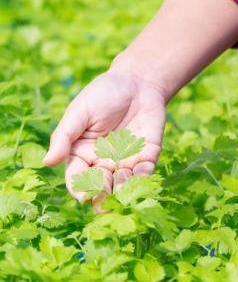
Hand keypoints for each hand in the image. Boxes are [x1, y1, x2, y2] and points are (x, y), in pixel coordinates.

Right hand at [42, 67, 166, 210]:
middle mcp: (103, 162)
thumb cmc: (102, 94)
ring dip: (123, 190)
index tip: (84, 197)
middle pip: (100, 187)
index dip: (80, 190)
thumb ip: (64, 137)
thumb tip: (46, 162)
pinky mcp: (147, 156)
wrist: (137, 81)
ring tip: (122, 189)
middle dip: (102, 196)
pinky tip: (140, 177)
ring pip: (123, 185)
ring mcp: (126, 161)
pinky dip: (143, 179)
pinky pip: (145, 173)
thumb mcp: (79, 112)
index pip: (78, 178)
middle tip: (105, 201)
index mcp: (82, 154)